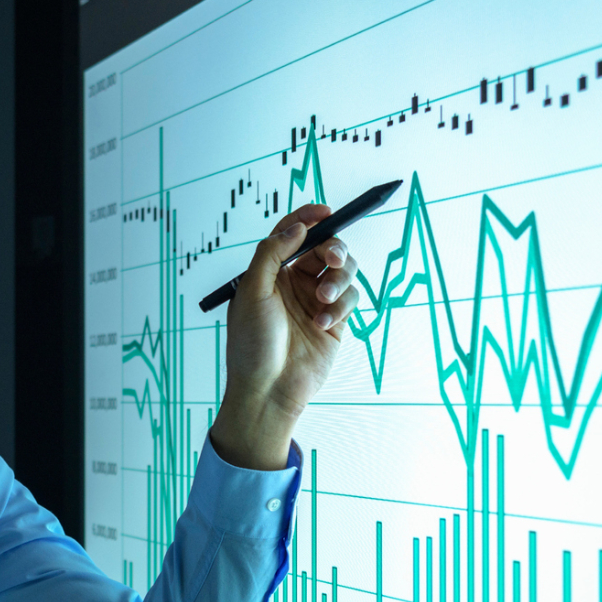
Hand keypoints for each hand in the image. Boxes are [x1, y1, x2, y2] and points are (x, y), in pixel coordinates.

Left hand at [208, 204, 360, 469]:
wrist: (268, 390)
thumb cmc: (252, 344)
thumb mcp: (252, 292)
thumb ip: (272, 253)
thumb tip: (296, 226)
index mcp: (271, 271)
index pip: (292, 233)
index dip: (309, 217)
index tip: (325, 211)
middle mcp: (295, 282)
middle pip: (325, 247)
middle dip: (333, 248)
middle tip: (332, 258)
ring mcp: (317, 300)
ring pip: (343, 270)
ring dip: (339, 279)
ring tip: (323, 300)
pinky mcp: (335, 320)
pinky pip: (350, 298)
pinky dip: (340, 306)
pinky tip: (323, 324)